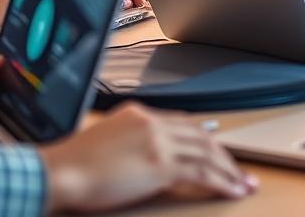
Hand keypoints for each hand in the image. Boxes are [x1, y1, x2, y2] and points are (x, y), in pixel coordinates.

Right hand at [39, 103, 256, 212]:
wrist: (60, 172)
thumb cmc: (73, 165)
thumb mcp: (106, 143)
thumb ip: (131, 144)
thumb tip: (149, 161)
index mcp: (137, 114)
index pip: (182, 123)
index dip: (204, 139)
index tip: (218, 151)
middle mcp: (151, 122)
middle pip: (200, 136)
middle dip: (224, 154)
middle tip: (240, 170)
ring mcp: (157, 141)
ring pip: (206, 153)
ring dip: (229, 170)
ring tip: (243, 183)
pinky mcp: (160, 163)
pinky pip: (202, 172)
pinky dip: (223, 181)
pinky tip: (232, 190)